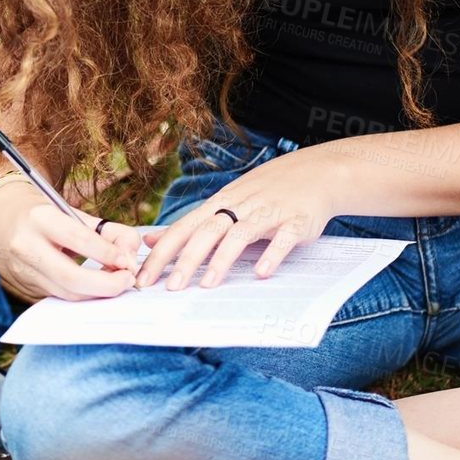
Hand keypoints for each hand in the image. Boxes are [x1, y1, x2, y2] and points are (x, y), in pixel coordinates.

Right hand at [0, 178, 143, 302]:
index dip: (108, 254)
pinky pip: (60, 297)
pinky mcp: (25, 287)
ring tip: (117, 283)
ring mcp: (23, 270)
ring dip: (98, 293)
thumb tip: (131, 254)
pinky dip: (83, 295)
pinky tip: (98, 288)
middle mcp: (27, 246)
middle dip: (106, 284)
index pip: (79, 240)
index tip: (129, 262)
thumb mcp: (72, 212)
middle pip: (71, 277)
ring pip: (67, 293)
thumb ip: (107, 231)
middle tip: (128, 280)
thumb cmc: (42, 213)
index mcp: (40, 218)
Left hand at [137, 144, 345, 289]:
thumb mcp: (224, 202)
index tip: (143, 277)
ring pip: (240, 234)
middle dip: (186, 259)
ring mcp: (268, 213)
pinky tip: (261, 273)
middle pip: (207, 231)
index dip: (162, 252)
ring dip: (222, 259)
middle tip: (170, 287)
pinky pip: (283, 239)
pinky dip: (271, 255)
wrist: (316, 172)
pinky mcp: (296, 222)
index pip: (183, 228)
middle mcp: (240, 206)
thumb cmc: (264, 192)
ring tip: (207, 285)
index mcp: (218, 204)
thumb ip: (190, 224)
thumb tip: (151, 240)